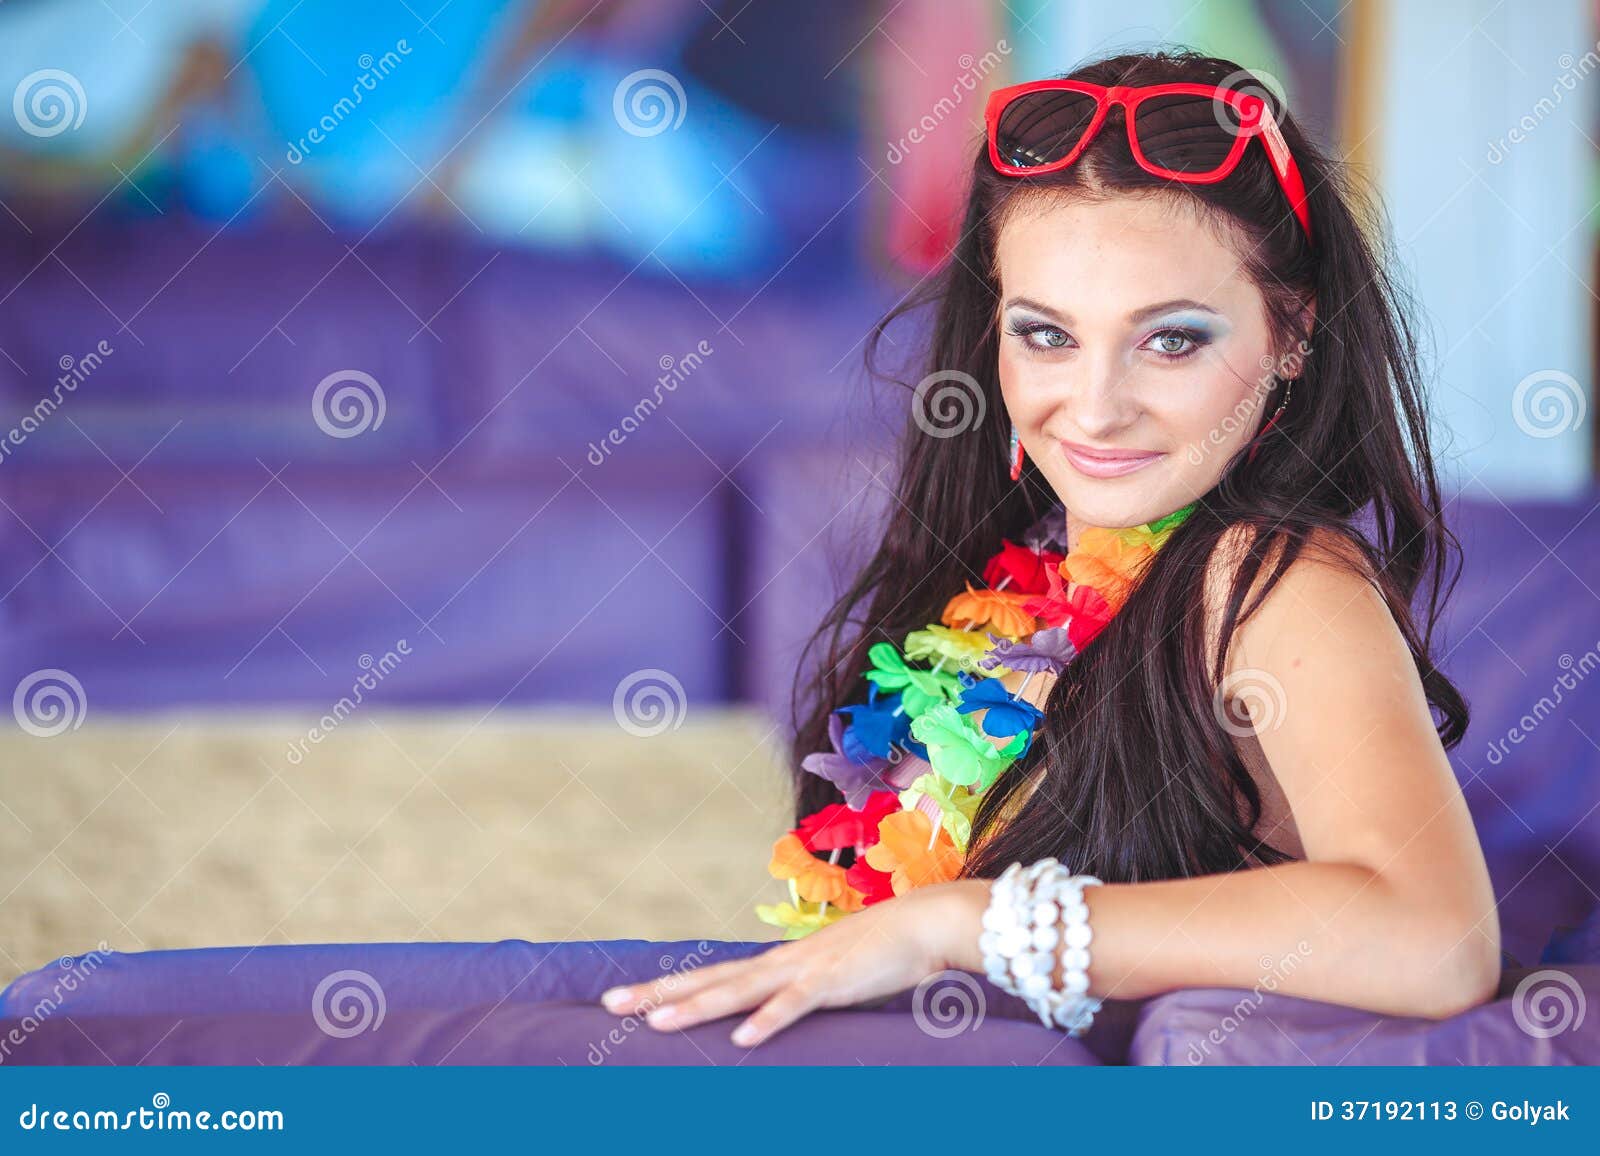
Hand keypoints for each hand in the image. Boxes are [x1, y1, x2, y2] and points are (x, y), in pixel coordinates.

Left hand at [598, 879, 985, 1046]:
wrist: (922, 924)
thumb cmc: (880, 953)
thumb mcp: (830, 978)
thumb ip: (801, 995)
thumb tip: (773, 1018)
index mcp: (776, 964)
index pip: (711, 976)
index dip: (667, 987)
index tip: (625, 997)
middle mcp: (778, 963)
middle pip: (707, 979)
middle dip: (657, 992)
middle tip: (608, 1003)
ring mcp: (802, 970)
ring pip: (738, 991)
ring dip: (695, 1007)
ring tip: (654, 1023)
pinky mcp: (831, 982)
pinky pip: (794, 1006)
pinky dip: (767, 1022)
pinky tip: (741, 1040)